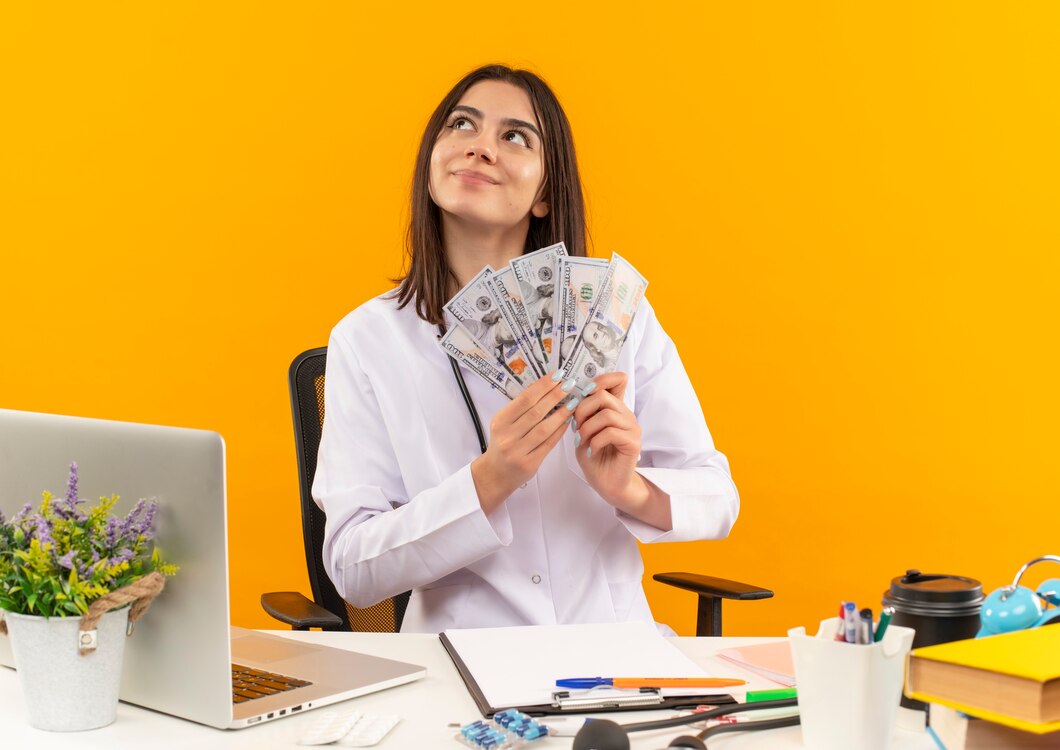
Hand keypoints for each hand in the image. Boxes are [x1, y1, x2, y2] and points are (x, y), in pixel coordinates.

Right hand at [471, 371, 572, 512]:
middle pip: (536, 412)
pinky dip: (560, 431)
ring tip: (574, 402)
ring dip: (561, 413)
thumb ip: (521, 409)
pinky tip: (568, 420)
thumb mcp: (504, 423)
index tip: (557, 376)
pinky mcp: (529, 463)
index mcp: (500, 421)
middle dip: (555, 396)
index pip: (524, 400)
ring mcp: (518, 451)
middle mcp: (507, 436)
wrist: (496, 473)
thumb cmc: (503, 442)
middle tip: (569, 384)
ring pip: (544, 429)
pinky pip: (548, 444)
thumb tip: (545, 387)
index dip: (542, 386)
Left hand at [572, 372, 671, 529]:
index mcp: (614, 408)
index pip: (617, 379)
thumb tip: (572, 397)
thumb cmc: (593, 456)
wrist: (606, 484)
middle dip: (582, 410)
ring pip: (606, 414)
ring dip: (587, 428)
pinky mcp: (633, 443)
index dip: (601, 379)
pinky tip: (592, 451)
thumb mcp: (583, 430)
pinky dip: (596, 442)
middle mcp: (626, 415)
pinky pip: (611, 433)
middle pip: (603, 396)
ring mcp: (632, 428)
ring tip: (583, 441)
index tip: (584, 393)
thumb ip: (582, 413)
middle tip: (577, 428)